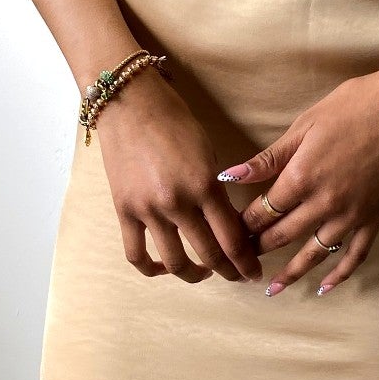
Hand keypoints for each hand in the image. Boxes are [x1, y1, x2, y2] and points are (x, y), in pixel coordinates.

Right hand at [94, 70, 263, 284]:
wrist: (130, 102)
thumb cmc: (174, 121)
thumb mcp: (207, 152)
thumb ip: (216, 190)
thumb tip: (227, 222)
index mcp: (204, 185)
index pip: (233, 237)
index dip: (246, 261)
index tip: (253, 271)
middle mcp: (177, 203)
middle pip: (210, 254)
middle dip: (230, 271)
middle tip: (238, 276)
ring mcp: (148, 210)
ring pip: (176, 262)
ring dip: (195, 275)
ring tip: (203, 274)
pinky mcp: (124, 211)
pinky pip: (137, 254)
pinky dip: (152, 269)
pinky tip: (164, 267)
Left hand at [219, 50, 378, 294]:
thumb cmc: (354, 105)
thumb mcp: (305, 125)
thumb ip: (268, 158)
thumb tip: (231, 175)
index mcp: (302, 177)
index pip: (263, 211)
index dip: (243, 224)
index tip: (230, 232)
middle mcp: (325, 203)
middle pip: (282, 235)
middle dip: (258, 248)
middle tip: (241, 259)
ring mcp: (353, 214)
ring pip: (314, 254)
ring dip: (291, 272)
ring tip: (272, 288)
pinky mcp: (376, 217)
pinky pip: (355, 255)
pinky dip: (339, 275)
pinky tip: (324, 288)